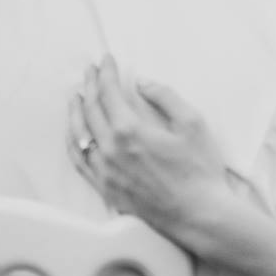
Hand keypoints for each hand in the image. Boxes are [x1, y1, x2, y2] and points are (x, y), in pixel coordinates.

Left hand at [68, 57, 238, 249]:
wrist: (200, 216)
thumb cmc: (200, 170)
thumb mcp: (192, 124)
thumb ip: (166, 97)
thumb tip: (143, 82)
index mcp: (130, 131)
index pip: (109, 93)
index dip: (106, 73)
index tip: (106, 60)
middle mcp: (111, 150)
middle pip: (91, 110)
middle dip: (89, 86)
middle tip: (89, 71)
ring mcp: (105, 172)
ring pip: (79, 135)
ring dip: (76, 112)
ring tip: (76, 97)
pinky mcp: (107, 190)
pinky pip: (80, 162)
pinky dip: (74, 142)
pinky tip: (75, 134)